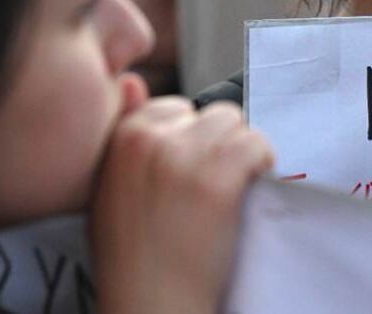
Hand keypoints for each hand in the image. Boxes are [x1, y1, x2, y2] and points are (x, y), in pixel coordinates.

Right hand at [91, 74, 273, 313]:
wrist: (151, 304)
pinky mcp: (217, 178)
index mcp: (122, 138)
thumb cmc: (134, 257)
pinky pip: (257, 146)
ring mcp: (184, 157)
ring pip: (238, 126)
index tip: (189, 179)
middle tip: (212, 191)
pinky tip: (245, 197)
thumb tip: (132, 79)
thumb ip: (124, 135)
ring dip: (243, 157)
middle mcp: (149, 140)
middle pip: (212, 114)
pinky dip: (262, 168)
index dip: (191, 143)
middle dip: (219, 148)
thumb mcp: (109, 190)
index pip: (175, 107)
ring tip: (229, 195)